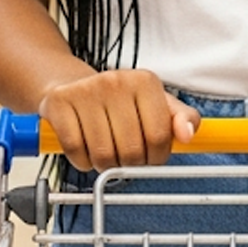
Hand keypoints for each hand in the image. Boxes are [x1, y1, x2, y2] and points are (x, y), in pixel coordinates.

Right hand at [38, 68, 199, 171]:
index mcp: (145, 81)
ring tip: (106, 152)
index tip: (150, 156)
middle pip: (131, 150)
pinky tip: (86, 149)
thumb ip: (182, 118)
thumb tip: (188, 135)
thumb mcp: (156, 104)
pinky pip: (75, 150)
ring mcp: (86, 91)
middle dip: (130, 164)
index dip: (156, 157)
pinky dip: (82, 161)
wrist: (73, 85)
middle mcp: (116, 81)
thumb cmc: (120, 100)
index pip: (159, 136)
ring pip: (102, 154)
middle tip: (125, 156)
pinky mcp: (59, 103)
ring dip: (105, 165)